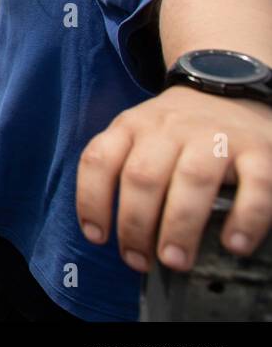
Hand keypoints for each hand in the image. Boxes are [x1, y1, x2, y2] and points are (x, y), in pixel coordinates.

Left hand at [76, 85, 271, 272]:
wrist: (228, 85)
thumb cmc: (176, 128)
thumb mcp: (138, 133)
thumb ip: (122, 168)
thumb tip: (113, 231)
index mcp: (131, 126)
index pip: (99, 159)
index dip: (91, 200)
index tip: (98, 237)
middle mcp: (169, 128)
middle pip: (142, 176)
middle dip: (136, 225)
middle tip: (140, 261)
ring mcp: (214, 136)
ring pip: (192, 179)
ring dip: (179, 226)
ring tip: (175, 260)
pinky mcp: (258, 150)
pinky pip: (255, 185)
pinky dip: (246, 218)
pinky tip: (233, 244)